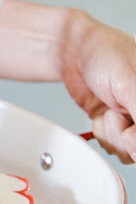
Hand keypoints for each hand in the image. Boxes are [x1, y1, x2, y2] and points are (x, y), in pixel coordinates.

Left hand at [60, 11, 135, 163]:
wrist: (73, 51)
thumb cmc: (105, 54)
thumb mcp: (128, 82)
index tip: (126, 124)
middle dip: (122, 132)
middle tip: (115, 109)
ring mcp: (135, 122)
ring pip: (128, 152)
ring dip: (110, 131)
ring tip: (108, 108)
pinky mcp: (118, 127)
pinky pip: (114, 146)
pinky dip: (102, 132)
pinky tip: (101, 113)